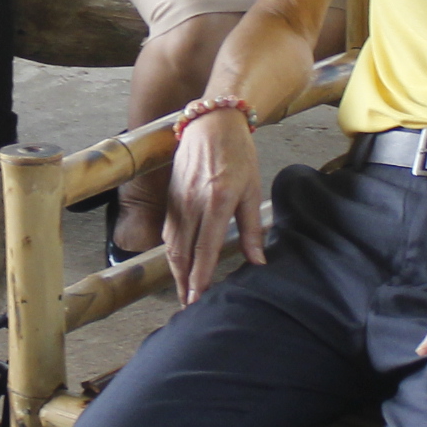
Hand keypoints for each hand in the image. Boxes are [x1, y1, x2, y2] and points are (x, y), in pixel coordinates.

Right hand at [162, 105, 266, 304]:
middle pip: (182, 252)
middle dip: (184, 281)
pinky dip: (171, 251)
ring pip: (171, 243)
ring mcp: (178, 200)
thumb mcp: (252, 190)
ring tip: (183, 290)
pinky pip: (168, 231)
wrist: (212, 122)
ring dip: (175, 270)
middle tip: (187, 303)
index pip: (205, 249)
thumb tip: (258, 262)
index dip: (200, 277)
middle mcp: (193, 204)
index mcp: (216, 202)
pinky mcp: (171, 196)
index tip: (197, 298)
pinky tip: (177, 263)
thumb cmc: (238, 154)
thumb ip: (252, 229)